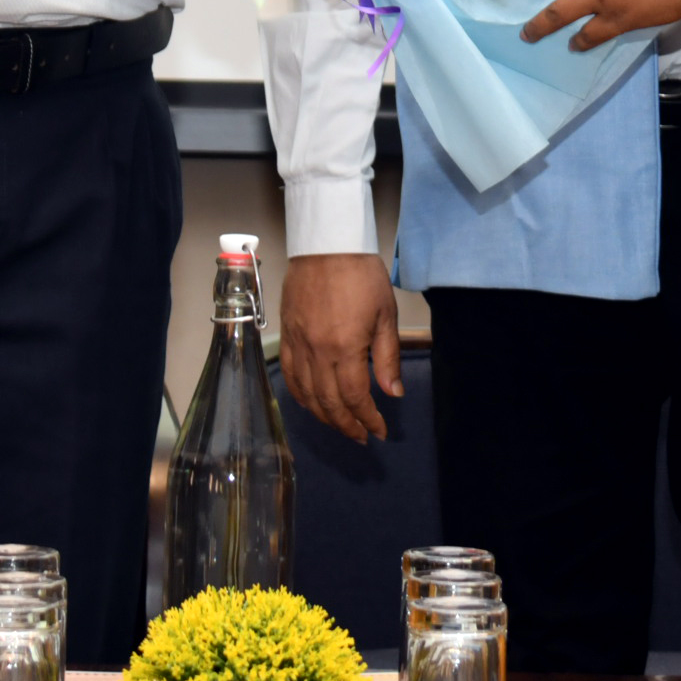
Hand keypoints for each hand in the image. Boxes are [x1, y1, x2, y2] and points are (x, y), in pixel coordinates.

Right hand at [280, 253, 401, 443]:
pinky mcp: (287, 335)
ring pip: (307, 395)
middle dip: (347, 425)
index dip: (367, 419)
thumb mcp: (386, 315)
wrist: (327, 244)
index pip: (354, 398)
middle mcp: (318, 351)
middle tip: (362, 436)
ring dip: (324, 417)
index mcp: (345, 347)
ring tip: (341, 425)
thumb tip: (393, 393)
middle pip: (329, 402)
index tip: (380, 431)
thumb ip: (388, 358)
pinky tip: (313, 403)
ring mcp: (299, 344)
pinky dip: (301, 396)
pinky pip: (290, 375)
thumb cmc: (362, 275)